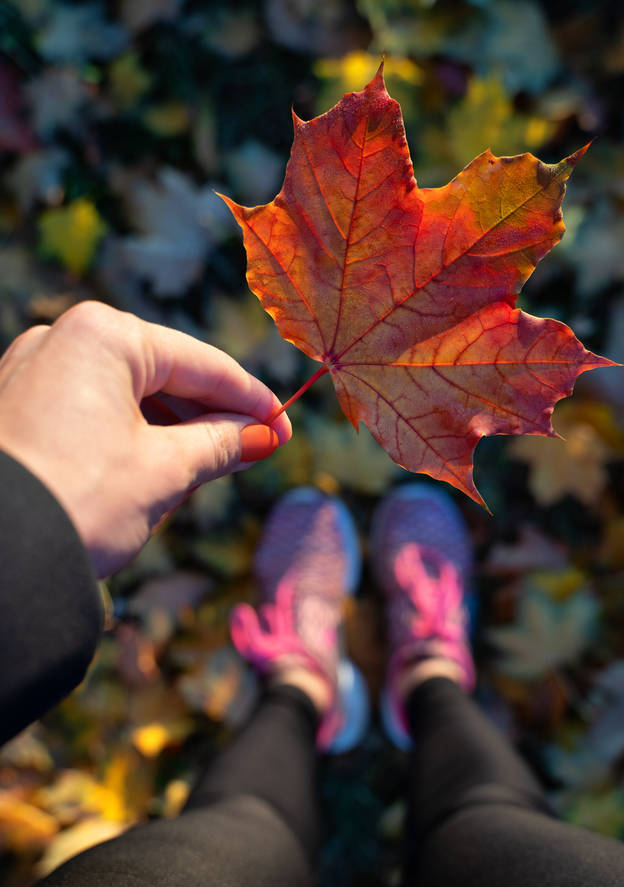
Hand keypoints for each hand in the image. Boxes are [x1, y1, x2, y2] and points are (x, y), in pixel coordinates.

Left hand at [0, 301, 291, 576]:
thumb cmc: (78, 501)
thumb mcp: (164, 471)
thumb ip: (220, 444)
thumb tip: (262, 436)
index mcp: (103, 336)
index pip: (201, 363)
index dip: (251, 399)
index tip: (284, 426)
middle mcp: (59, 340)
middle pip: (161, 376)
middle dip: (208, 416)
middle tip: (253, 451)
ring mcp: (29, 374)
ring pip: (125, 397)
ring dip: (170, 431)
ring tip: (205, 470)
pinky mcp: (13, 410)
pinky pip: (89, 413)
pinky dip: (128, 438)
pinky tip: (154, 472)